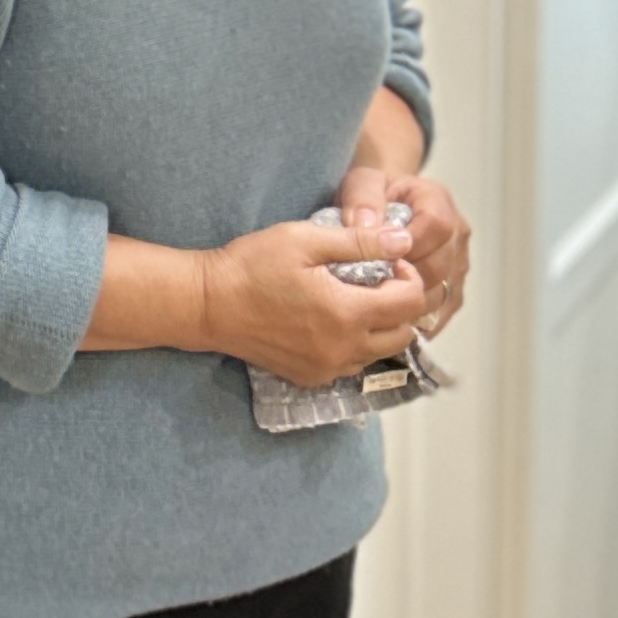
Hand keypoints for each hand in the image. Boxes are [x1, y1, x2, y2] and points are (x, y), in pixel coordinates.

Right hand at [195, 214, 428, 384]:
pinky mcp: (310, 378)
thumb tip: (404, 240)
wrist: (207, 304)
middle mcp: (343, 349)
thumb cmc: (252, 265)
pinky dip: (354, 345)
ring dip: (379, 327)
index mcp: (347, 313)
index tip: (389, 261)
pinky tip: (332, 321)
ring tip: (354, 300)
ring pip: (379, 353)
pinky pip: (350, 366)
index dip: (408, 276)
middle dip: (400, 305)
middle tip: (376, 280)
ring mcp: (326, 368)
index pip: (410, 302)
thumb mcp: (305, 240)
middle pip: (403, 334)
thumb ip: (360, 242)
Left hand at [344, 163, 469, 335]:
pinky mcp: (453, 291)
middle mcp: (456, 235)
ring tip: (374, 304)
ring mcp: (458, 265)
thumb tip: (365, 226)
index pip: (436, 226)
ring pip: (440, 295)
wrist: (382, 206)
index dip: (407, 245)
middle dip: (402, 278)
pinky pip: (439, 314)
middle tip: (368, 285)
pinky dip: (414, 319)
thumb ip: (362, 198)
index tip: (377, 254)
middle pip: (439, 267)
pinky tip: (387, 321)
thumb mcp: (361, 182)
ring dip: (406, 303)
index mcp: (438, 202)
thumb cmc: (371, 195)